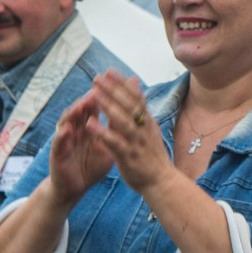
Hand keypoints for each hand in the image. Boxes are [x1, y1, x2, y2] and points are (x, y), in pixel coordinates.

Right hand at [45, 89, 116, 204]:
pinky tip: (67, 129)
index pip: (94, 107)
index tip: (115, 86)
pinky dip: (62, 135)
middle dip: (88, 99)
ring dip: (74, 112)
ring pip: (67, 121)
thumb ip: (115, 132)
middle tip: (98, 88)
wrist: (75, 186)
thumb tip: (133, 117)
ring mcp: (64, 140)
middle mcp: (74, 129)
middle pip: (80, 110)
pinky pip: (58, 142)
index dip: (103, 97)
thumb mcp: (107, 147)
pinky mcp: (57, 153)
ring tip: (82, 104)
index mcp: (87, 127)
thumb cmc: (90, 165)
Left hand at [85, 70, 177, 197]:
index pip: (136, 97)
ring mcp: (137, 142)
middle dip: (113, 90)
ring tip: (94, 95)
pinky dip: (103, 132)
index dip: (123, 84)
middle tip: (97, 78)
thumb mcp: (148, 127)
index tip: (109, 71)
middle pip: (130, 106)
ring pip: (123, 122)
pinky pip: (115, 143)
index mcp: (147, 121)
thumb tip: (134, 81)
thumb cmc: (151, 154)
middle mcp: (143, 129)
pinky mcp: (129, 157)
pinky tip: (90, 124)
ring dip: (109, 107)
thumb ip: (138, 106)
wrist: (161, 181)